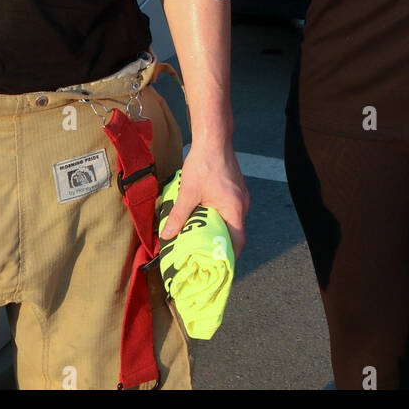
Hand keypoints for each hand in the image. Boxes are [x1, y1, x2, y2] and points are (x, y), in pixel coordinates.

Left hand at [160, 141, 248, 256]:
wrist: (214, 139)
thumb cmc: (204, 164)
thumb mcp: (188, 192)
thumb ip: (178, 216)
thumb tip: (167, 236)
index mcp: (234, 209)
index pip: (237, 242)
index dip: (228, 257)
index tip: (217, 270)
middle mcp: (242, 205)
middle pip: (235, 233)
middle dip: (220, 247)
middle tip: (205, 259)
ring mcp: (240, 197)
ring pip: (232, 222)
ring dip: (219, 232)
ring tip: (202, 242)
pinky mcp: (235, 191)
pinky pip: (230, 212)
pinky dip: (219, 220)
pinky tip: (204, 221)